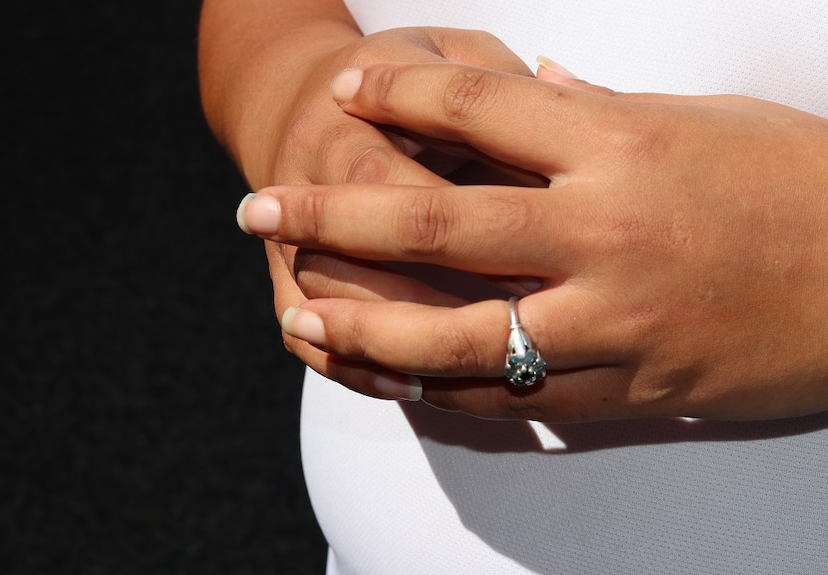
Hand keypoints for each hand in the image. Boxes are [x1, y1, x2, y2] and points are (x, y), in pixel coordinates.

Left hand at [238, 61, 827, 420]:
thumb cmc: (801, 187)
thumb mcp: (702, 121)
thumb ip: (604, 111)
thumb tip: (542, 82)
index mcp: (621, 143)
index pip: (479, 101)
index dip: (399, 91)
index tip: (350, 86)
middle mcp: (602, 230)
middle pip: (434, 218)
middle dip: (333, 210)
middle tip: (259, 208)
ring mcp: (610, 320)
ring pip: (456, 332)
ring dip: (365, 323)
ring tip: (300, 313)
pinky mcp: (625, 389)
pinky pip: (511, 397)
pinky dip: (441, 386)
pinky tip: (389, 375)